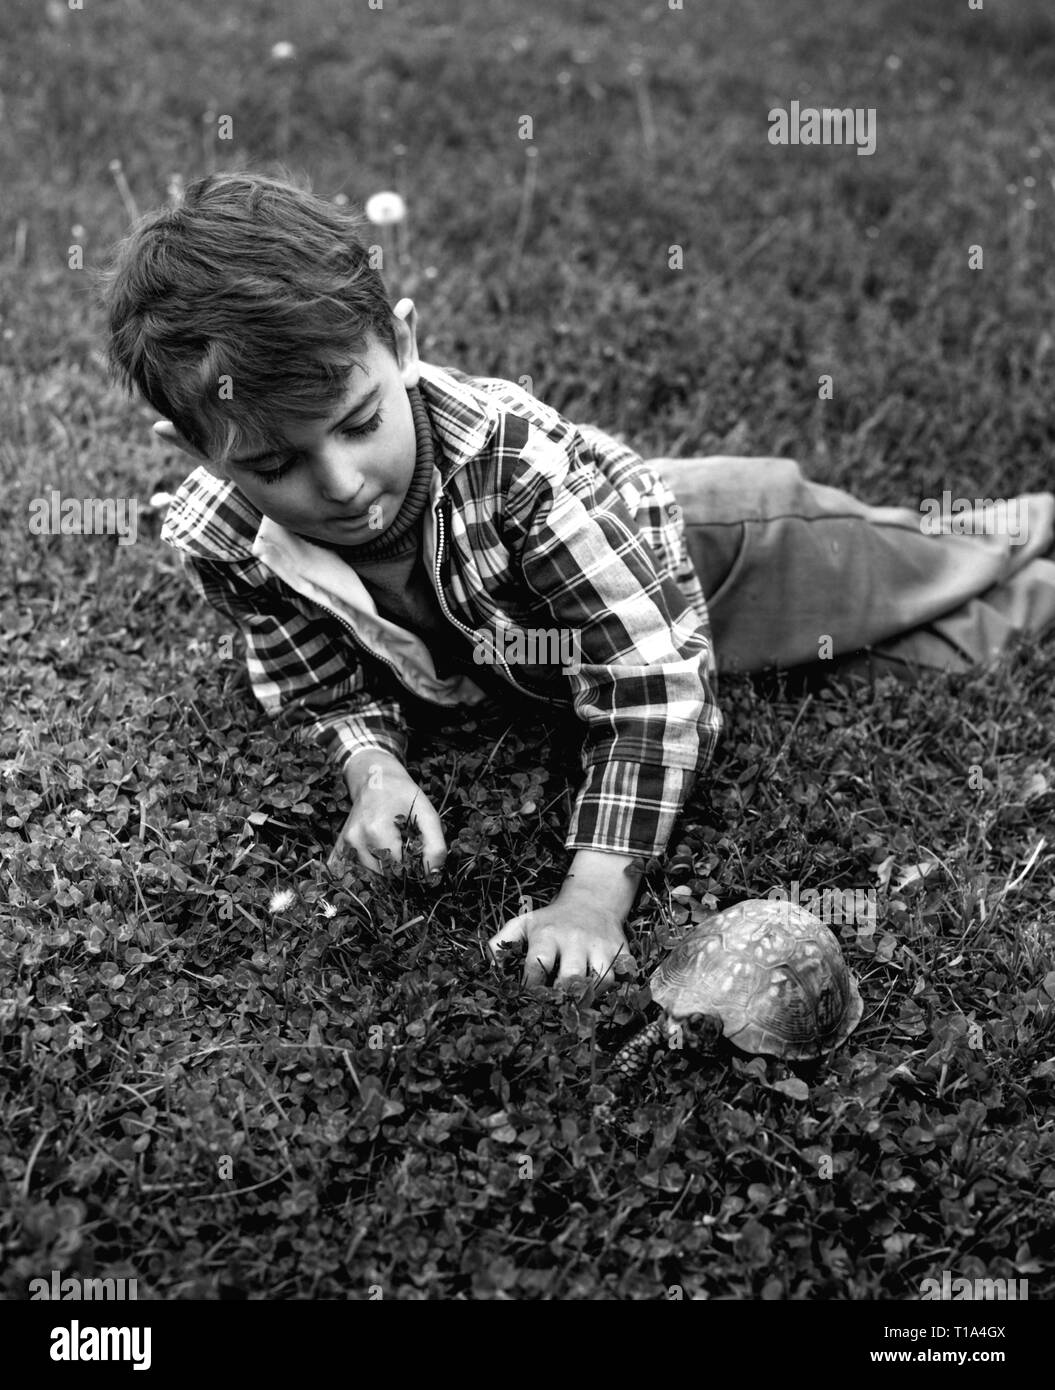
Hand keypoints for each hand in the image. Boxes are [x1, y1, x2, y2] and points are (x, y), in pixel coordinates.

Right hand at [328, 750, 445, 879]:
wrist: (375, 778)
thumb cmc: (403, 795)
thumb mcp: (427, 814)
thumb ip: (435, 846)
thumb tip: (432, 875)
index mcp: (377, 830)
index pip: (398, 869)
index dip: (413, 867)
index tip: (418, 854)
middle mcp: (356, 839)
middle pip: (383, 875)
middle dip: (399, 869)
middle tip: (406, 849)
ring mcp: (345, 843)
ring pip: (370, 874)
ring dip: (385, 869)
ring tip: (394, 847)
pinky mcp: (341, 846)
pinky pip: (356, 869)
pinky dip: (370, 867)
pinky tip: (379, 852)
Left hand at [487, 888, 636, 993]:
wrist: (591, 900)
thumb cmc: (552, 920)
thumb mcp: (524, 923)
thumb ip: (501, 943)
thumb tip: (488, 968)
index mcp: (547, 934)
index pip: (536, 966)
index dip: (530, 989)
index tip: (528, 1000)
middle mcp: (574, 939)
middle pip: (570, 977)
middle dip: (561, 997)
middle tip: (555, 1008)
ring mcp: (600, 944)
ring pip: (601, 979)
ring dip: (590, 996)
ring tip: (578, 1002)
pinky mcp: (620, 949)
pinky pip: (622, 976)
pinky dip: (614, 989)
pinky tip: (600, 992)